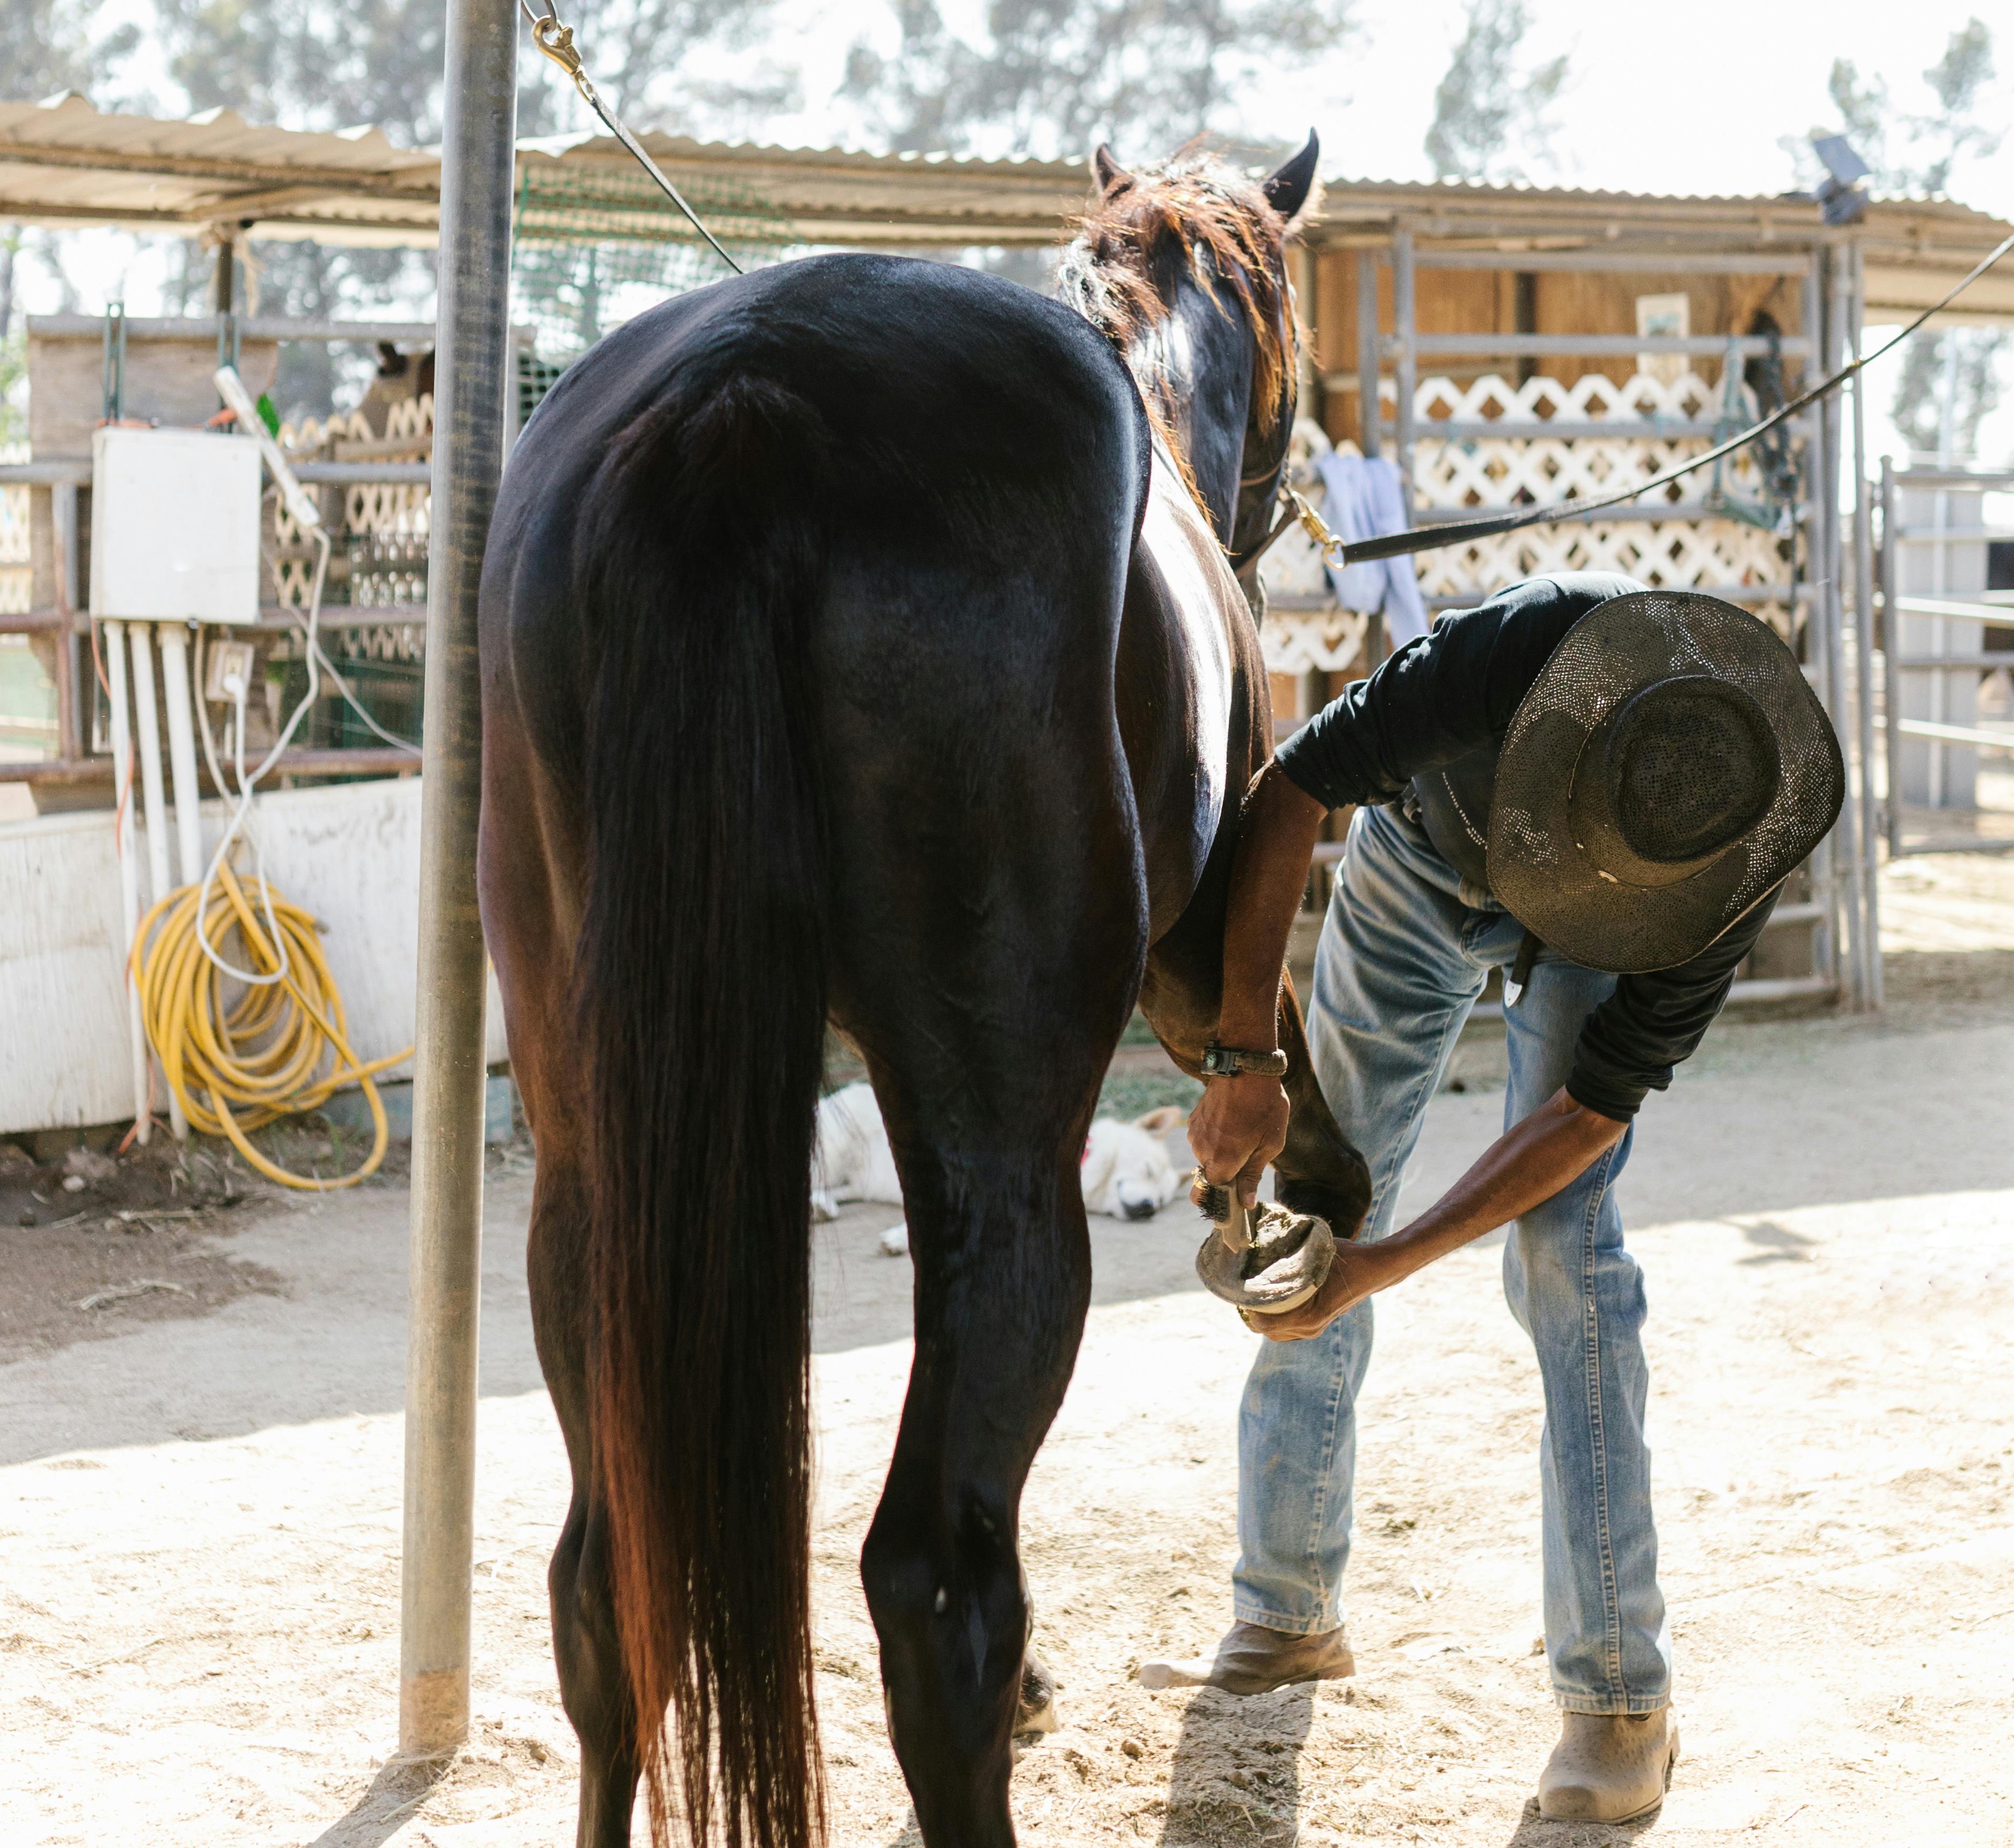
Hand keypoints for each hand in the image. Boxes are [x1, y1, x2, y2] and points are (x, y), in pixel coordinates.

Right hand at [1187, 1070, 1288, 1208]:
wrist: (1245, 1067)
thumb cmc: (1264, 1106)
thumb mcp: (1269, 1144)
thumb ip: (1253, 1175)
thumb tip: (1245, 1202)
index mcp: (1221, 1161)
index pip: (1208, 1194)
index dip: (1222, 1199)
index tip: (1235, 1197)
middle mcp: (1202, 1151)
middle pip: (1211, 1174)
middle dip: (1228, 1171)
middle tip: (1250, 1153)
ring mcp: (1194, 1134)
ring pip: (1207, 1155)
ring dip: (1222, 1152)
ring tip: (1243, 1131)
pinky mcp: (1193, 1120)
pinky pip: (1203, 1138)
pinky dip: (1216, 1137)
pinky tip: (1233, 1121)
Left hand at [1250, 1238, 1396, 1340]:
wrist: (1373, 1270)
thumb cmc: (1347, 1258)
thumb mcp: (1316, 1251)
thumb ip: (1292, 1253)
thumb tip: (1262, 1241)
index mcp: (1309, 1315)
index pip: (1265, 1324)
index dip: (1248, 1310)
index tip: (1240, 1292)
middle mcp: (1310, 1328)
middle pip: (1267, 1331)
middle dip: (1253, 1314)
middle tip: (1243, 1293)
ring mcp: (1315, 1329)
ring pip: (1277, 1334)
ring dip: (1264, 1318)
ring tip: (1253, 1297)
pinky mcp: (1317, 1326)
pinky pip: (1288, 1331)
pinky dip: (1277, 1320)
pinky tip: (1270, 1302)